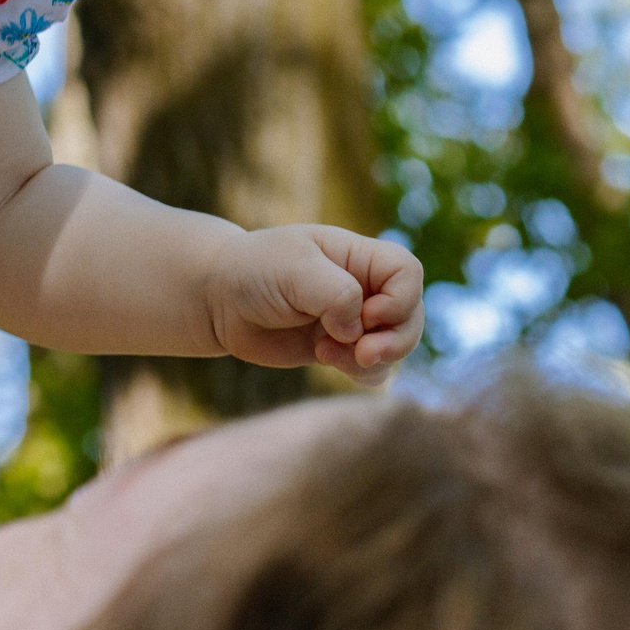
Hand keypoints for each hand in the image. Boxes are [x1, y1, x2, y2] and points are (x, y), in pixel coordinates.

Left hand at [204, 224, 424, 381]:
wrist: (219, 299)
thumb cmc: (254, 270)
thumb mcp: (293, 268)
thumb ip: (334, 292)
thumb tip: (357, 328)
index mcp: (359, 256)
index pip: (407, 272)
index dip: (400, 299)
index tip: (366, 313)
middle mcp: (363, 286)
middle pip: (410, 315)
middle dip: (396, 340)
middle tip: (363, 352)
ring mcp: (353, 320)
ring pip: (396, 346)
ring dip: (375, 359)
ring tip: (328, 354)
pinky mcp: (339, 349)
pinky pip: (372, 369)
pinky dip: (362, 373)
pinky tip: (324, 359)